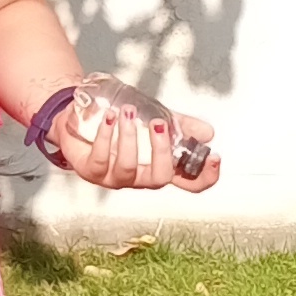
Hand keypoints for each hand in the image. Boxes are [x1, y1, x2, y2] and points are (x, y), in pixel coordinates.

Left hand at [51, 84, 219, 196]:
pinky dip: (106, 137)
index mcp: (159, 169)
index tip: (214, 157)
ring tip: (128, 113)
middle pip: (159, 178)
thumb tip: (208, 132)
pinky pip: (100, 158)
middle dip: (161, 151)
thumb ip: (182, 126)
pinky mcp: (91, 170)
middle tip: (158, 124)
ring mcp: (115, 177)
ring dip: (129, 138)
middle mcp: (140, 178)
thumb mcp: (155, 121)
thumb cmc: (122, 126)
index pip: (189, 183)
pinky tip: (110, 119)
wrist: (82, 119)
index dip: (205, 177)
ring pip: (127, 168)